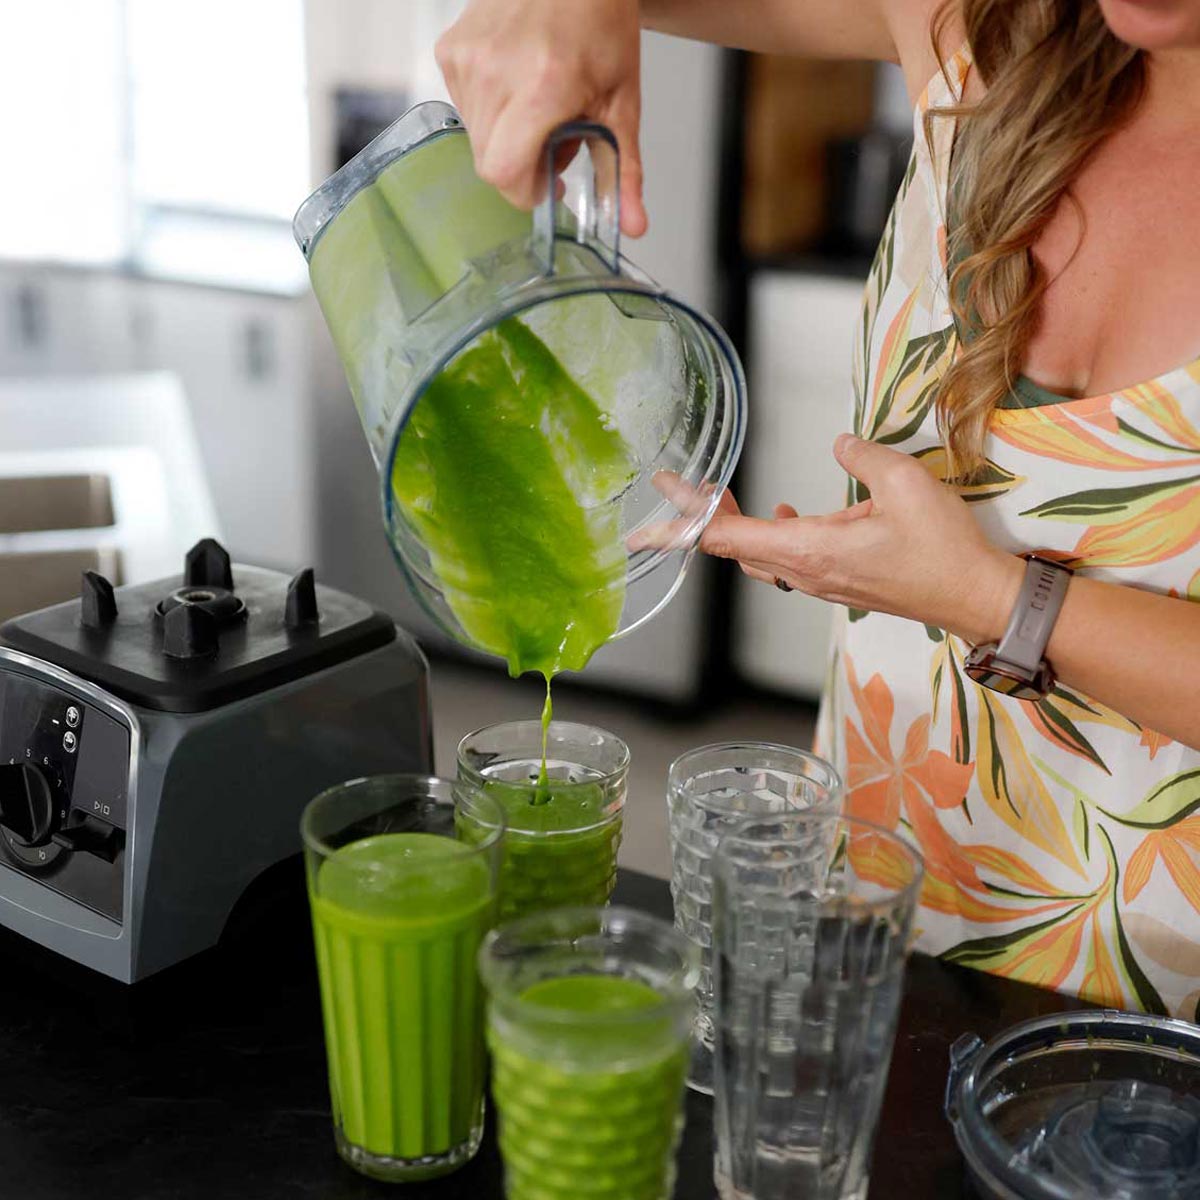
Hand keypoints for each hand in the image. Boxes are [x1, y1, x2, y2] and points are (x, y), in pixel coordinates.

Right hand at [436, 0, 646, 235]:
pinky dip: (490, 111)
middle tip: (552, 138)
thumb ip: (623, 171)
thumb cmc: (600, 24)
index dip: (526, 191)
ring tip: (537, 106)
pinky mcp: (450, 51)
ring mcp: (467, 60)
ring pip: (476, 139)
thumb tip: (632, 225)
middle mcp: (496, 73)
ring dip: (505, 138)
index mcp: (542, 88)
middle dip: (521, 166)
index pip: (505, 174)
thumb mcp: (622, 103)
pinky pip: (464, 109)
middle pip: (489, 164)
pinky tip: (515, 85)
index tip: (549, 183)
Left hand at [699, 434, 1023, 644]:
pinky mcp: (836, 583)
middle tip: (681, 486)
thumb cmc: (941, 548)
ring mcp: (819, 583)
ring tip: (721, 496)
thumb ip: (862, 456)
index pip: (726, 535)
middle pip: (732, 547)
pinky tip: (784, 516)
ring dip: (734, 527)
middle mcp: (804, 573)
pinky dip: (768, 538)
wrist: (973, 598)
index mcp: (809, 550)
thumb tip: (839, 444)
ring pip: (757, 557)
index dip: (686, 515)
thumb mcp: (904, 484)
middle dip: (700, 516)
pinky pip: (785, 563)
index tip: (663, 491)